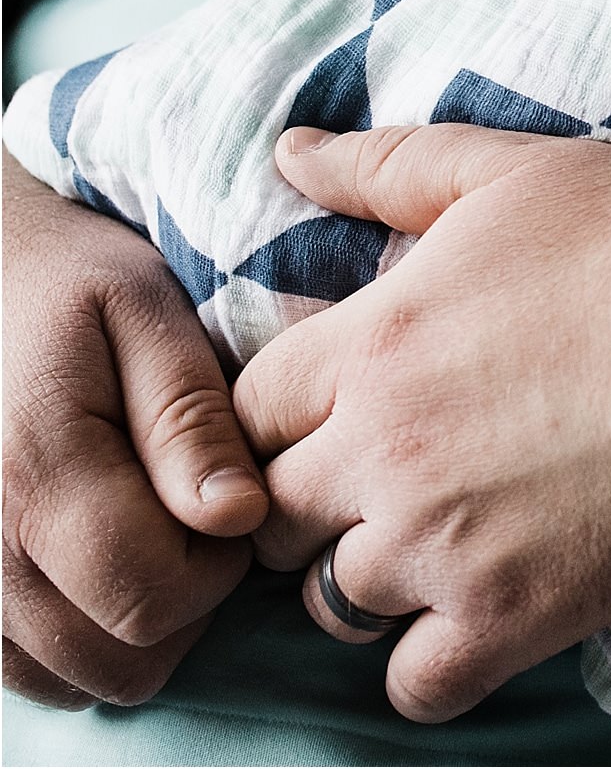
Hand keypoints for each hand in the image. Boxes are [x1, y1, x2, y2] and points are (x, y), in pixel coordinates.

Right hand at [2, 154, 268, 708]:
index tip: (230, 502)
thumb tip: (237, 516)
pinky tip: (102, 564)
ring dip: (130, 629)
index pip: (152, 600)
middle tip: (193, 519)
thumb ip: (192, 421)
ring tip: (146, 533)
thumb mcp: (148, 317)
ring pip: (70, 676)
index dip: (218, 571)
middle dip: (183, 605)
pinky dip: (76, 637)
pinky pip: (22, 669)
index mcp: (34, 474)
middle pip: (116, 658)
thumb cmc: (70, 285)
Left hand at [233, 124, 610, 722]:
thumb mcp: (523, 172)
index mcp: (375, 341)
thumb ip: (391, 165)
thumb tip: (286, 153)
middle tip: (397, 476)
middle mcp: (386, 451)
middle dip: (318, 498)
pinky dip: (435, 661)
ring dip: (375, 577)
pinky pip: (416, 685)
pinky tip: (484, 610)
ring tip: (449, 540)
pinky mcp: (517, 616)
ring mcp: (446, 544)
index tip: (348, 409)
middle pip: (270, 514)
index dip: (292, 411)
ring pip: (332, 601)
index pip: (246, 408)